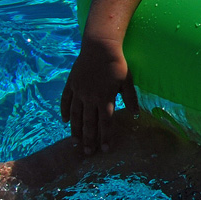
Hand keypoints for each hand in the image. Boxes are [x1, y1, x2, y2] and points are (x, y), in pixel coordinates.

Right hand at [60, 37, 138, 154]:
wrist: (100, 46)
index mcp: (105, 98)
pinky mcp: (71, 84)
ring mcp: (78, 91)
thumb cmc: (117, 63)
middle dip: (89, 139)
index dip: (105, 137)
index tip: (104, 149)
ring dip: (75, 129)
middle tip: (88, 153)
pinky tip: (65, 121)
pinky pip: (66, 101)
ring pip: (75, 115)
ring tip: (76, 142)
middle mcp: (90, 97)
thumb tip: (136, 114)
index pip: (105, 123)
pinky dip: (64, 111)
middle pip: (88, 123)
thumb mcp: (127, 81)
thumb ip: (130, 98)